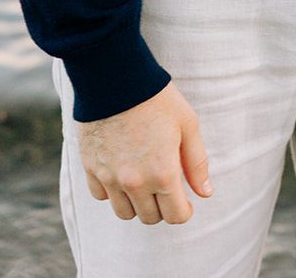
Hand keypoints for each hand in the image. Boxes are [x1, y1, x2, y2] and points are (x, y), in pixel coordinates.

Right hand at [77, 80, 212, 224]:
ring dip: (136, 203)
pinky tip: (121, 170)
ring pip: (124, 213)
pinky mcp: (90, 168)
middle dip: (161, 206)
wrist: (116, 78)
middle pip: (150, 217)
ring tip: (143, 180)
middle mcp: (135, 183)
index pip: (175, 216)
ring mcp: (110, 178)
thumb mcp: (188, 124)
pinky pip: (101, 196)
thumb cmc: (157, 98)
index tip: (184, 202)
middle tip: (165, 185)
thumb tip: (205, 193)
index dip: (184, 210)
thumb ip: (197, 162)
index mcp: (163, 173)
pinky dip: (112, 190)